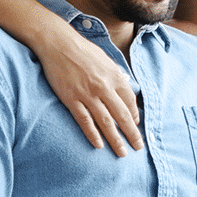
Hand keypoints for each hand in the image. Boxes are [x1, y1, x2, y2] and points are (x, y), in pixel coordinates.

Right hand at [34, 27, 142, 154]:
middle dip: (132, 134)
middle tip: (138, 148)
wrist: (58, 43)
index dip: (134, 117)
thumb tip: (126, 86)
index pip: (130, 103)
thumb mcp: (106, 60)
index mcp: (115, 77)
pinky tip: (98, 144)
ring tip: (122, 153)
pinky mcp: (71, 99)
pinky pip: (84, 121)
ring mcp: (87, 94)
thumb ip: (116, 75)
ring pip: (105, 122)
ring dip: (115, 140)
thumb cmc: (82, 50)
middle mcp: (104, 87)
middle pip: (122, 116)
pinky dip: (92, 134)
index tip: (135, 127)